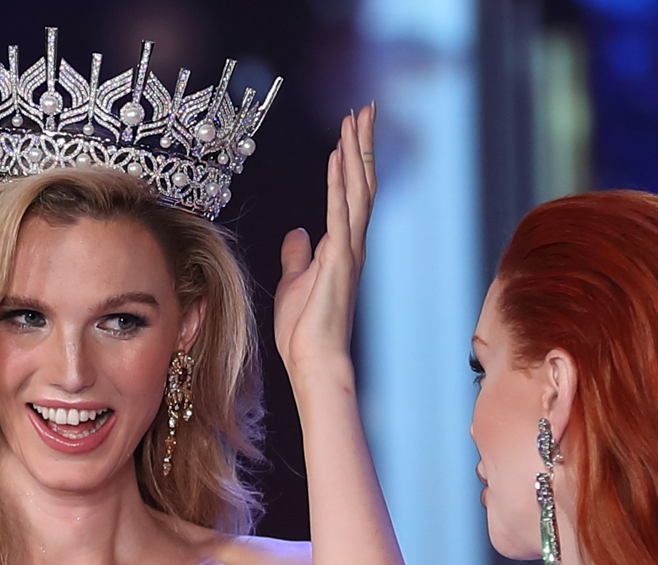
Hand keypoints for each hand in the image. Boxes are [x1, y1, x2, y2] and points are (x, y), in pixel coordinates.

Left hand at [274, 106, 375, 375]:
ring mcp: (349, 251)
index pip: (349, 193)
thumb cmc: (304, 330)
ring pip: (357, 190)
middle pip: (361, 182)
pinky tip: (337, 156)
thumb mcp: (294, 281)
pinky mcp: (339, 260)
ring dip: (355, 152)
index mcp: (341, 247)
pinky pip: (341, 212)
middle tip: (363, 109)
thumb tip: (297, 231)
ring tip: (355, 119)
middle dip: (361, 144)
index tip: (349, 129)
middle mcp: (352, 244)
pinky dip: (339, 182)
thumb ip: (298, 254)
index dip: (350, 160)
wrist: (312, 360)